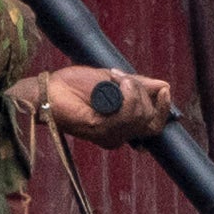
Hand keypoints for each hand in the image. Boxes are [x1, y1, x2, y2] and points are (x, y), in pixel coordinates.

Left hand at [13, 64, 171, 146]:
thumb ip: (136, 85)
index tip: (164, 89)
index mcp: (122, 125)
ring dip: (132, 91)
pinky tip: (114, 82)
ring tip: (115, 78)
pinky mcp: (100, 131)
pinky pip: (125, 115)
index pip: (154, 126)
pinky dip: (125, 94)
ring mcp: (109, 135)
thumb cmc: (74, 85)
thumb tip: (162, 85)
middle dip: (141, 92)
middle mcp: (118, 135)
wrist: (49, 89)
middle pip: (150, 118)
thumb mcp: (112, 81)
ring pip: (140, 117)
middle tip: (121, 78)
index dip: (163, 109)